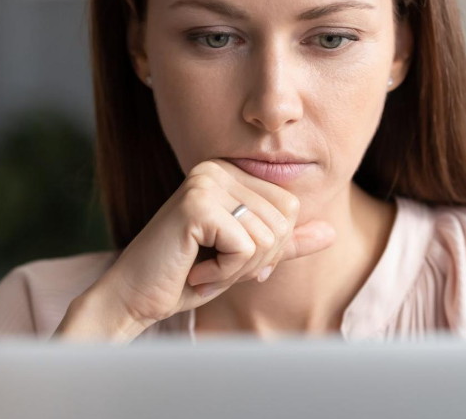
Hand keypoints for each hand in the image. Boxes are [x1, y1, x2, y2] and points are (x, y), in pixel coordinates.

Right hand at [63, 158, 336, 335]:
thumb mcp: (244, 258)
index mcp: (230, 171)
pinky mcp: (197, 205)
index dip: (268, 245)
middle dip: (255, 259)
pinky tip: (194, 270)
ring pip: (267, 237)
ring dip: (238, 268)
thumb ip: (285, 243)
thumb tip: (331, 232)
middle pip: (282, 222)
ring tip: (202, 266)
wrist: (134, 296)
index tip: (227, 254)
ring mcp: (205, 182)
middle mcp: (217, 167)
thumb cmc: (186, 274)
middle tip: (213, 264)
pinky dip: (224, 273)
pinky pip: (246, 248)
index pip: (290, 207)